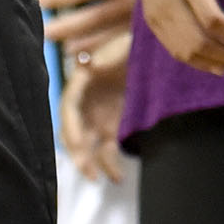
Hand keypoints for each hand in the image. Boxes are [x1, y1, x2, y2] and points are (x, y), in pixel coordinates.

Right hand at [60, 33, 130, 184]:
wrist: (155, 48)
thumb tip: (91, 64)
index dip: (71, 127)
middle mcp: (85, 100)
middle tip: (88, 171)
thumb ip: (108, 54)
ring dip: (92, 164)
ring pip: (87, 145)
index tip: (78, 145)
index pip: (69, 107)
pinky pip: (105, 150)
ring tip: (107, 179)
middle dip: (78, 153)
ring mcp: (97, 115)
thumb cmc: (136, 44)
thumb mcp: (124, 44)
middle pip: (72, 130)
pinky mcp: (110, 126)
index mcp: (82, 79)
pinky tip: (117, 177)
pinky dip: (108, 164)